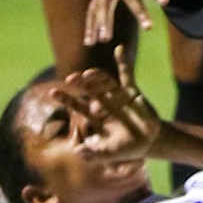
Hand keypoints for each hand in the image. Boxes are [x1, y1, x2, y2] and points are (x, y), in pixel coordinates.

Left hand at [59, 47, 161, 162]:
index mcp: (95, 115)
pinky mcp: (132, 91)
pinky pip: (127, 74)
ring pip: (104, 81)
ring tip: (88, 73)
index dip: (65, 98)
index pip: (77, 104)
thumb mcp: (108, 153)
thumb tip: (77, 152)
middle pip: (89, 89)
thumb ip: (93, 153)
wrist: (149, 142)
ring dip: (96, 75)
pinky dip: (123, 62)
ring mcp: (117, 95)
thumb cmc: (126, 148)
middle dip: (80, 83)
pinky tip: (119, 49)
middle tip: (71, 78)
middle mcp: (104, 102)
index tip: (52, 92)